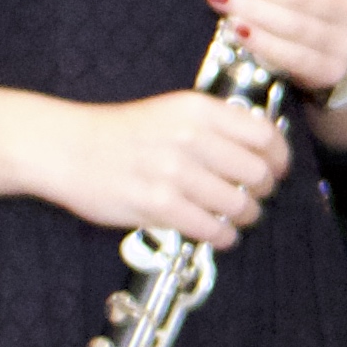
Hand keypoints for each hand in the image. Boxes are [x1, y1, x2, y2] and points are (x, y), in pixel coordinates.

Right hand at [38, 90, 287, 247]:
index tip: (277, 170)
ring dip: (245, 218)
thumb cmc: (121, 133)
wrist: (66, 148)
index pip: (265, 136)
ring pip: (239, 205)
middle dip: (263, 192)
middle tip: (254, 198)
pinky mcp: (157, 205)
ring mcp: (173, 172)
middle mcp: (189, 138)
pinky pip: (210, 229)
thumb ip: (216, 125)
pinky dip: (222, 237)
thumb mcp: (172, 111)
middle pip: (259, 174)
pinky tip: (217, 234)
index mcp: (197, 109)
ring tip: (235, 219)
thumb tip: (264, 149)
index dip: (279, 158)